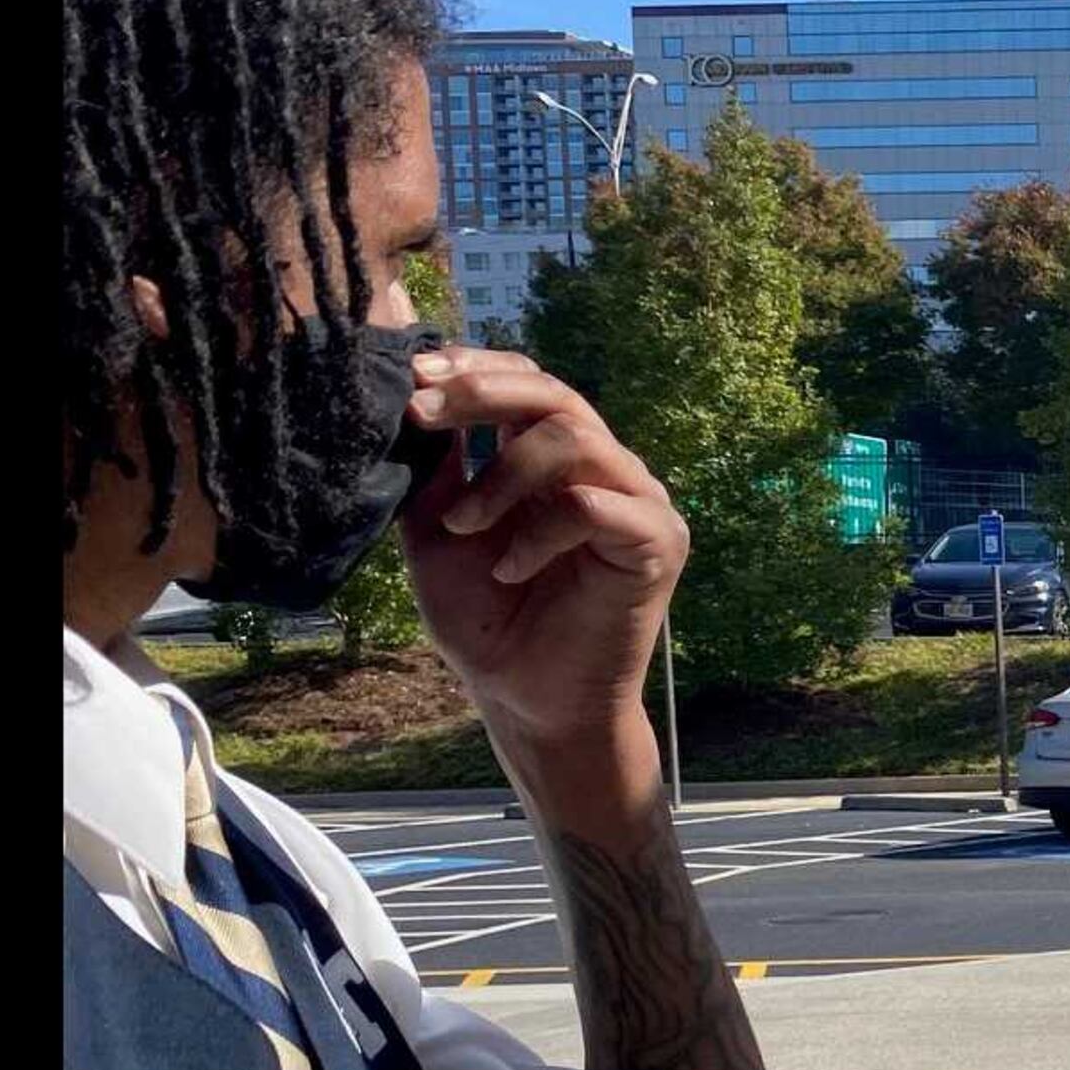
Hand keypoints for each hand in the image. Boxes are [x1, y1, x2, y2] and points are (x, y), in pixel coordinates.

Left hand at [395, 348, 686, 752]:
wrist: (528, 701)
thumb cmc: (489, 622)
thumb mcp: (439, 530)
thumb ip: (440, 468)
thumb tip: (421, 395)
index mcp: (555, 460)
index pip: (528, 383)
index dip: (473, 368)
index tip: (412, 377)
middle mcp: (603, 470)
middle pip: (555, 391)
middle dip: (480, 392)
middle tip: (422, 410)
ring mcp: (636, 502)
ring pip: (574, 436)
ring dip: (502, 475)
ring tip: (465, 527)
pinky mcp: (657, 542)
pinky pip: (595, 504)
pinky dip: (539, 532)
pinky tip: (510, 571)